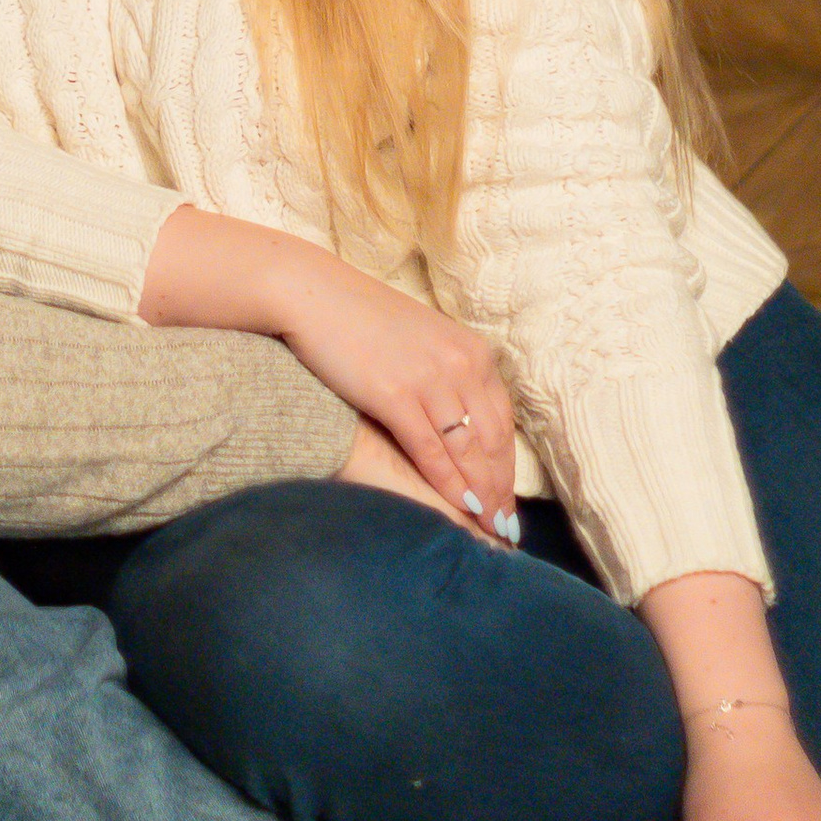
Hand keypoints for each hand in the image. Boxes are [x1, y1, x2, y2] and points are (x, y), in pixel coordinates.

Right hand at [277, 251, 519, 541]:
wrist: (313, 293)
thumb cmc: (363, 318)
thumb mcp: (423, 340)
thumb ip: (450, 374)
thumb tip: (466, 419)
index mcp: (470, 350)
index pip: (503, 420)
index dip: (507, 466)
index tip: (508, 498)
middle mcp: (459, 364)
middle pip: (492, 440)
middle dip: (500, 488)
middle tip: (505, 527)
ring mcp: (429, 379)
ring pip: (467, 450)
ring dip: (481, 494)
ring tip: (488, 527)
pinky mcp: (395, 395)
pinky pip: (431, 451)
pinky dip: (448, 484)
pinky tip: (457, 508)